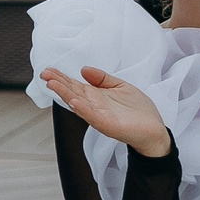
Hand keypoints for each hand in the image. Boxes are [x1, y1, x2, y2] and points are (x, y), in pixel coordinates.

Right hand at [42, 66, 173, 159]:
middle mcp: (94, 106)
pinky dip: (83, 109)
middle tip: (45, 74)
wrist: (154, 130)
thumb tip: (84, 69)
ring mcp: (100, 116)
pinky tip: (74, 101)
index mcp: (96, 96)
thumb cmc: (139, 111)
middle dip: (58, 83)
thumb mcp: (120, 86)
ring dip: (65, 94)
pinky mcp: (109, 125)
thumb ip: (102, 78)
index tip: (49, 70)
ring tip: (53, 84)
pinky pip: (93, 116)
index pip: (74, 85)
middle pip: (72, 92)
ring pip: (79, 103)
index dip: (61, 77)